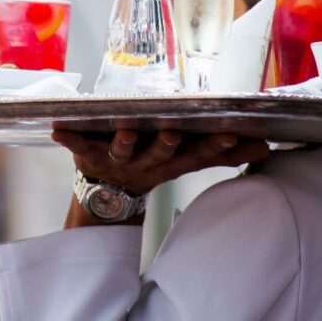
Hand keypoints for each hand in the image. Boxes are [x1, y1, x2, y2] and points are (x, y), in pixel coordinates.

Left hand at [52, 129, 270, 196]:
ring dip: (124, 140)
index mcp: (171, 161)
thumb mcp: (187, 160)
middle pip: (159, 154)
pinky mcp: (88, 154)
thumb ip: (223, 153)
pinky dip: (68, 138)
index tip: (229, 137)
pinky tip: (57, 128)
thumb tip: (265, 148)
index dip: (212, 147)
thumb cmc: (153, 163)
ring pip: (122, 149)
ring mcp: (117, 159)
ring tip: (125, 128)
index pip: (197, 154)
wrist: (108, 194)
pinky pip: (77, 145)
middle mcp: (146, 162)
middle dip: (167, 144)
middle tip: (173, 132)